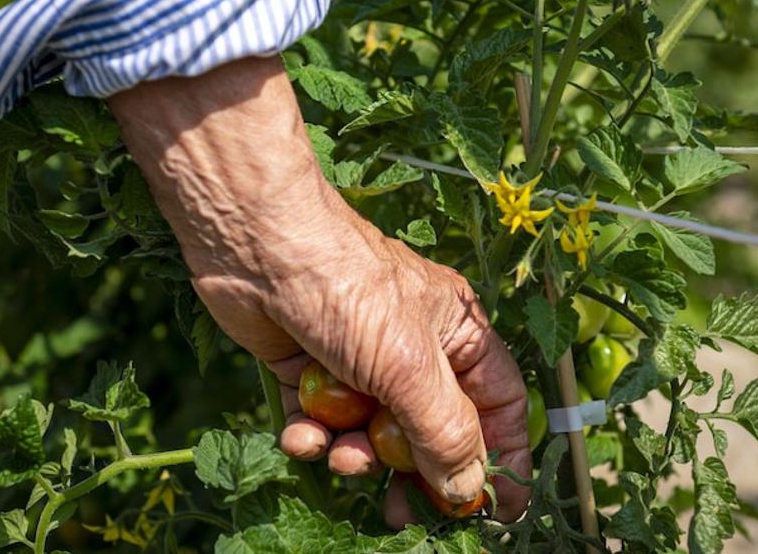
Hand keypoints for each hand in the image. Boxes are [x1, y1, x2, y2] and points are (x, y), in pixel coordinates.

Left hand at [108, 56, 531, 521]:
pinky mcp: (309, 368)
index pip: (497, 404)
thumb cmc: (347, 291)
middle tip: (401, 513)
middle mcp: (412, 349)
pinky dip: (312, 435)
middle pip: (430, 429)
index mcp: (455, 335)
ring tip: (343, 456)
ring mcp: (359, 360)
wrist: (255, 245)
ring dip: (357, 453)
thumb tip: (468, 488)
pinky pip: (322, 421)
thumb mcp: (409, 365)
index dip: (501, 456)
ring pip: (372, 432)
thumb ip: (444, 432)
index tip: (499, 511)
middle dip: (415, 471)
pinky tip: (300, 436)